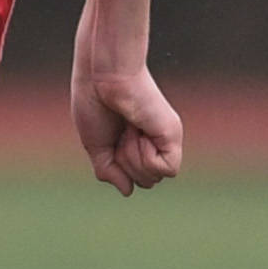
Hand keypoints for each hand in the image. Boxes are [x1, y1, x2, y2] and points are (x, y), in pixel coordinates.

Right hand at [71, 63, 183, 194]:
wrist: (102, 77)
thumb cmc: (94, 102)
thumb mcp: (95, 146)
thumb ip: (109, 170)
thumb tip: (128, 191)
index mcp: (133, 142)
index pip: (133, 178)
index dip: (116, 168)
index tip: (109, 139)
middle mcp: (153, 141)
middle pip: (145, 182)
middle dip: (124, 165)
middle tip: (119, 133)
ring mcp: (164, 138)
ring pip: (153, 179)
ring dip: (132, 157)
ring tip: (128, 128)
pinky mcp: (173, 135)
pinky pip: (166, 170)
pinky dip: (146, 157)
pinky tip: (140, 131)